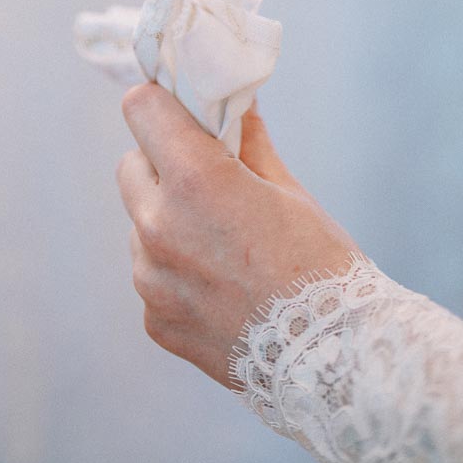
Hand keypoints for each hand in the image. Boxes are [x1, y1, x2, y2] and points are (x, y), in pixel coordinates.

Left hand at [116, 83, 359, 387]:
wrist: (330, 359)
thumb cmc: (319, 265)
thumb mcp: (288, 190)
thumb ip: (248, 142)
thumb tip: (235, 104)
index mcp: (194, 181)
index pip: (141, 109)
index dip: (161, 105)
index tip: (179, 112)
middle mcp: (158, 225)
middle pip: (132, 166)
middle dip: (162, 164)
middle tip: (208, 181)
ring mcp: (150, 278)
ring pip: (139, 224)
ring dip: (167, 222)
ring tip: (223, 246)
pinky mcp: (154, 320)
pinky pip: (152, 276)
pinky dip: (175, 273)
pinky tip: (221, 288)